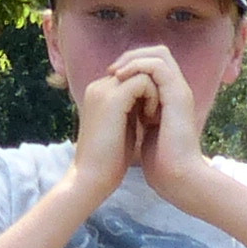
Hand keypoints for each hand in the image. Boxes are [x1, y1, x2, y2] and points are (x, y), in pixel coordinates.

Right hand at [69, 62, 160, 203]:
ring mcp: (104, 89)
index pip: (131, 75)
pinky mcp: (113, 98)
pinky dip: (153, 97)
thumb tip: (150, 101)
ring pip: (141, 71)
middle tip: (154, 116)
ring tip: (151, 118)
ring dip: (154, 92)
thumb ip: (132, 110)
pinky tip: (150, 118)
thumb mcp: (123, 128)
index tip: (151, 115)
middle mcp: (99, 86)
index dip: (147, 91)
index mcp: (100, 93)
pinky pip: (143, 81)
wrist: (91, 179)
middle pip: (136, 69)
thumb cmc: (109, 161)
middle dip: (152, 88)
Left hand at [103, 45, 210, 200]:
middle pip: (157, 52)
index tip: (110, 78)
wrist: (176, 177)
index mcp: (170, 98)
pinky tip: (122, 79)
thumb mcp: (142, 130)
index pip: (152, 65)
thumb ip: (136, 111)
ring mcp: (179, 90)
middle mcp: (176, 90)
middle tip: (112, 71)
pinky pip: (158, 66)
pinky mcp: (178, 95)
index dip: (130, 64)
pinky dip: (139, 68)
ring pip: (159, 53)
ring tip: (115, 74)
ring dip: (133, 60)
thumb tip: (118, 102)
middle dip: (131, 56)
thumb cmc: (160, 162)